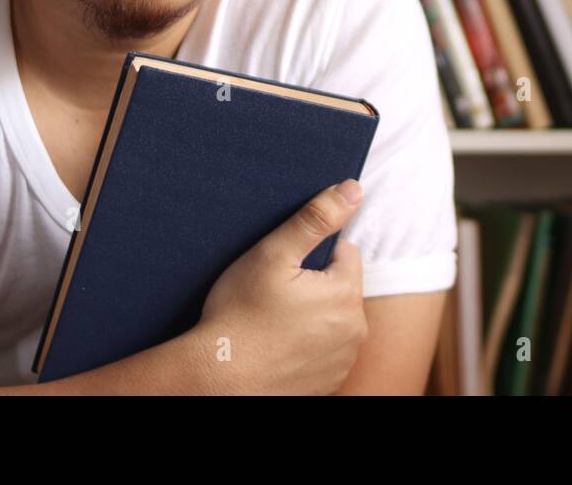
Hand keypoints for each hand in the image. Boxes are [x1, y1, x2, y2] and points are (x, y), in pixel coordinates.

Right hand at [193, 179, 366, 394]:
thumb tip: (352, 189)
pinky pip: (326, 351)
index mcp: (346, 294)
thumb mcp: (273, 254)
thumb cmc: (239, 315)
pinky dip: (308, 345)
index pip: (345, 252)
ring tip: (275, 321)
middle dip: (316, 283)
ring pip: (334, 319)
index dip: (312, 252)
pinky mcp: (329, 383)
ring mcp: (343, 361)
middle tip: (275, 293)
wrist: (216, 380)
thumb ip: (316, 218)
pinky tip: (279, 345)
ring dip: (315, 315)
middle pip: (341, 286)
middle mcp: (355, 331)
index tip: (284, 267)